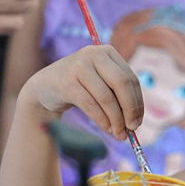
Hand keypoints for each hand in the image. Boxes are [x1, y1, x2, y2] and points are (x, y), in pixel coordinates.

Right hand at [24, 45, 143, 140]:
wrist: (45, 86)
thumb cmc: (80, 87)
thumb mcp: (101, 83)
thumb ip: (118, 95)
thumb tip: (136, 120)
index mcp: (108, 52)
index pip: (130, 78)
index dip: (137, 102)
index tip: (138, 121)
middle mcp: (94, 54)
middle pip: (121, 84)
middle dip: (130, 109)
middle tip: (132, 128)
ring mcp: (79, 66)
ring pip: (106, 97)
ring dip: (115, 119)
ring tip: (118, 134)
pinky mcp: (67, 81)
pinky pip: (91, 105)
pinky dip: (102, 120)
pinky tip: (106, 128)